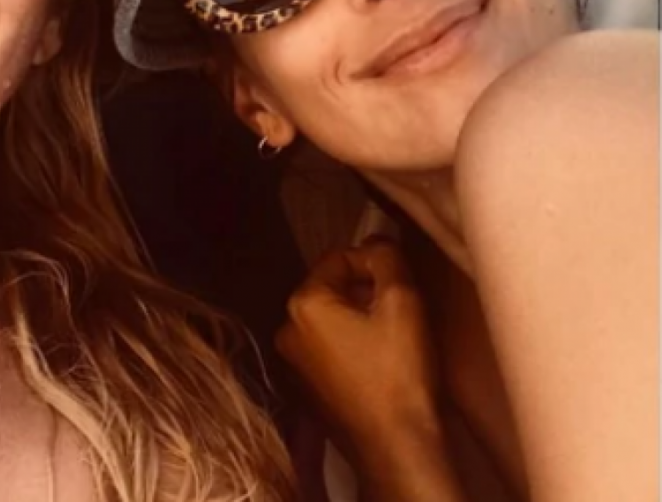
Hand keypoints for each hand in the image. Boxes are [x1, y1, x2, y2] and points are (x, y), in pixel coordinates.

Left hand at [276, 239, 439, 451]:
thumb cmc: (400, 371)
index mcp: (302, 305)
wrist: (397, 448)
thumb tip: (376, 242)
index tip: (401, 286)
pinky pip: (329, 348)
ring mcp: (293, 364)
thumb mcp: (402, 301)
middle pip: (331, 288)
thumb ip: (387, 258)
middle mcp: (287, 331)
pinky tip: (380, 362)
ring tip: (392, 337)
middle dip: (365, 292)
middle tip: (400, 311)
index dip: (374, 264)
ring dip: (359, 318)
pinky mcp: (307, 389)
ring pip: (331, 319)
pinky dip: (352, 345)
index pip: (339, 258)